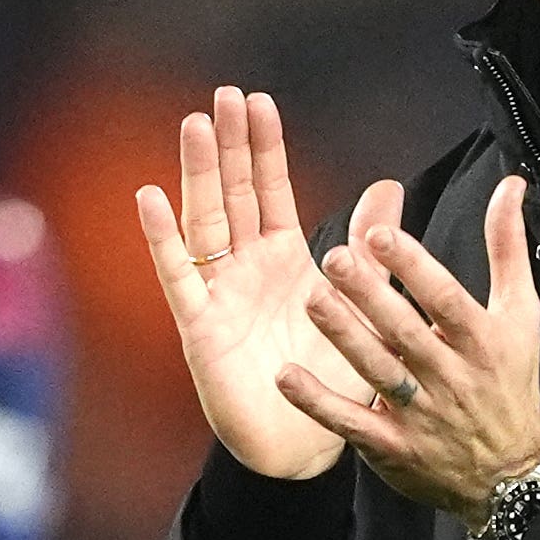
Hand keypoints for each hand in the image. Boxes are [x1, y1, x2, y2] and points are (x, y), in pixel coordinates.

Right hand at [129, 88, 368, 483]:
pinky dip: (162, 238)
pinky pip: (178, 276)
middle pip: (232, 195)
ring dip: (197, 174)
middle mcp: (246, 269)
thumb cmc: (327, 377)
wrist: (304, 444)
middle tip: (225, 95)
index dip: (264, 148)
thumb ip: (367, 246)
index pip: (271, 190)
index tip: (260, 101)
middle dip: (228, 146)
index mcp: (284, 259)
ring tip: (195, 125)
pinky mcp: (199, 327)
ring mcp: (219, 294)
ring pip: (204, 222)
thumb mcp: (358, 302)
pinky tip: (150, 197)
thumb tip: (388, 188)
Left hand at [292, 176, 539, 521]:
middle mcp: (450, 376)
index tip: (381, 235)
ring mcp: (420, 414)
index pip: (444, 298)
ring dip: (343, 336)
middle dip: (369, 294)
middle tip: (333, 257)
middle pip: (404, 330)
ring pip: (376, 371)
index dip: (413, 266)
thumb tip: (510, 187)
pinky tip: (288, 377)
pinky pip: (352, 423)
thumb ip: (507, 248)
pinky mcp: (393, 447)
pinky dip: (319, 403)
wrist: (511, 473)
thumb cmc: (510, 381)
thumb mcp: (519, 313)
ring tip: (312, 299)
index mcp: (479, 340)